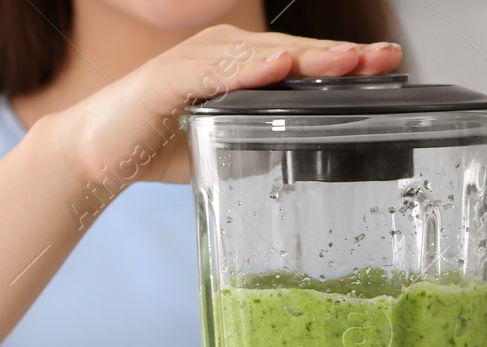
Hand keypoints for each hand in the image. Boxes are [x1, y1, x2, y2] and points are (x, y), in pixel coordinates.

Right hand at [42, 25, 400, 185]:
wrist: (97, 154)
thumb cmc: (156, 144)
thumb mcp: (223, 146)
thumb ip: (261, 143)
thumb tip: (304, 155)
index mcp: (239, 65)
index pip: (301, 61)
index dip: (344, 63)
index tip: (390, 64)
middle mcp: (222, 53)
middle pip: (291, 51)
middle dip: (340, 56)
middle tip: (384, 58)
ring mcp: (196, 61)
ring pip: (260, 56)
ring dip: (306, 58)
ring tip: (347, 62)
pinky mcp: (168, 78)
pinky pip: (214, 72)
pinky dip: (248, 70)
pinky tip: (278, 69)